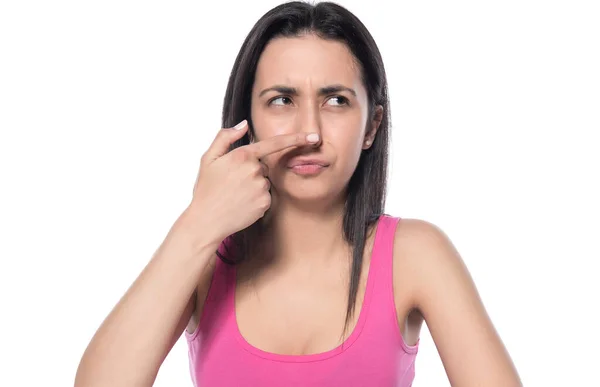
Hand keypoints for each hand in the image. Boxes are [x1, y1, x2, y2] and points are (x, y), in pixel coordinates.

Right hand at [187, 119, 318, 243]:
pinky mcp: (265, 203)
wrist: (207, 221)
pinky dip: (256, 199)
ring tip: (235, 195)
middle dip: (252, 171)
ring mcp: (261, 187)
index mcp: (242, 156)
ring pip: (265, 181)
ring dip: (254, 185)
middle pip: (263, 166)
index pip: (273, 144)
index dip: (295, 139)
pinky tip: (242, 203)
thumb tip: (243, 124)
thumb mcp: (208, 159)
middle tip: (233, 183)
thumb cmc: (206, 189)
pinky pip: (266, 196)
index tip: (312, 137)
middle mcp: (255, 170)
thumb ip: (225, 137)